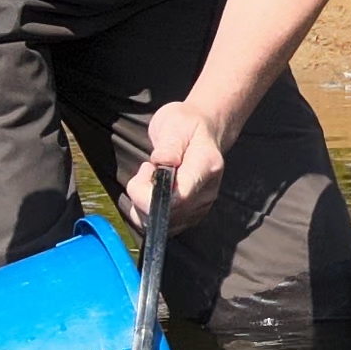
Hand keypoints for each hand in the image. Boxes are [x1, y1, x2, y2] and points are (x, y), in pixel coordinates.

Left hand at [119, 100, 229, 229]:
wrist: (205, 130)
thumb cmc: (187, 125)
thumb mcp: (175, 124)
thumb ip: (169, 146)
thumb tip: (160, 162)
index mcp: (206, 167)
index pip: (179, 198)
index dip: (151, 195)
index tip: (146, 169)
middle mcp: (207, 192)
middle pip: (168, 215)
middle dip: (143, 196)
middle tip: (147, 168)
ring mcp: (201, 206)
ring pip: (162, 225)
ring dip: (144, 205)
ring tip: (152, 178)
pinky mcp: (192, 215)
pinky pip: (164, 225)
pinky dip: (150, 212)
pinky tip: (154, 191)